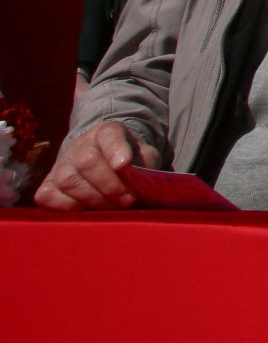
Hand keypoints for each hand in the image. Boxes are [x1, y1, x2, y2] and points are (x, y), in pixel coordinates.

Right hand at [34, 121, 160, 210]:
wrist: (104, 162)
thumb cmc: (128, 160)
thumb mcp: (144, 156)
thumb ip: (146, 163)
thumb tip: (144, 181)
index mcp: (106, 131)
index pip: (108, 134)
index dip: (115, 149)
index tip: (124, 164)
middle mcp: (80, 144)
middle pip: (87, 161)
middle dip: (108, 185)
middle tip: (126, 199)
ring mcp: (60, 163)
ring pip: (67, 180)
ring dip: (91, 198)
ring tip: (111, 207)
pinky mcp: (48, 183)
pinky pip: (47, 195)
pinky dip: (65, 206)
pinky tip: (85, 211)